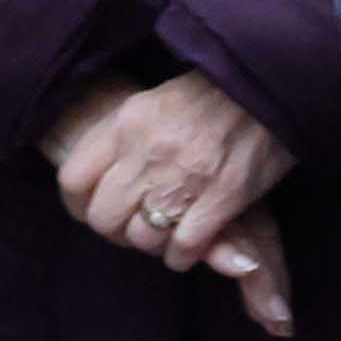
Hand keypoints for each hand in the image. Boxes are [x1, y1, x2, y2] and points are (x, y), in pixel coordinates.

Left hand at [44, 73, 297, 339]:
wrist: (267, 84)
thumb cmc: (212, 93)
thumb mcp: (154, 102)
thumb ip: (123, 137)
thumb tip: (100, 176)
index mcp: (125, 123)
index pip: (73, 180)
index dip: (80, 206)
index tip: (95, 211)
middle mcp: (145, 153)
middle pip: (104, 218)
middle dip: (118, 231)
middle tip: (138, 226)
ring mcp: (181, 179)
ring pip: (142, 238)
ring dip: (154, 245)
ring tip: (168, 233)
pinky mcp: (219, 200)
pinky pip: (182, 249)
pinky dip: (183, 256)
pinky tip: (192, 245)